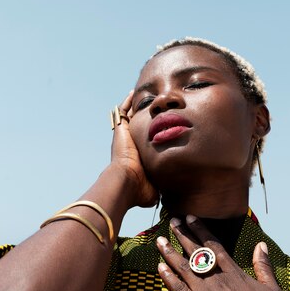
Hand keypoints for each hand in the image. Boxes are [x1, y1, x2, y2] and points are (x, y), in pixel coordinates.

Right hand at [110, 91, 157, 208]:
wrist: (126, 182)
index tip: (159, 128)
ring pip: (129, 116)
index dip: (150, 134)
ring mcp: (124, 136)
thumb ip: (161, 189)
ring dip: (136, 107)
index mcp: (137, 157)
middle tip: (151, 107)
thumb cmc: (140, 189)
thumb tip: (168, 197)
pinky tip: (135, 93)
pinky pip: (124, 111)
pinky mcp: (121, 129)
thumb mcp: (154, 189)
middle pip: (136, 126)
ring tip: (144, 96)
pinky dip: (128, 102)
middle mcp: (129, 144)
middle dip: (143, 117)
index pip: (144, 142)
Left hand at [156, 215, 289, 290]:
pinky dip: (168, 277)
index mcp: (233, 272)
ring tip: (159, 241)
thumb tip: (261, 245)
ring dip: (170, 253)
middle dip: (182, 235)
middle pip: (195, 252)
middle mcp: (217, 277)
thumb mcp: (272, 287)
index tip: (190, 218)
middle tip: (172, 221)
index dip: (200, 230)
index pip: (213, 245)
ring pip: (183, 267)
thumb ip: (263, 265)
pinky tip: (160, 267)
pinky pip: (177, 289)